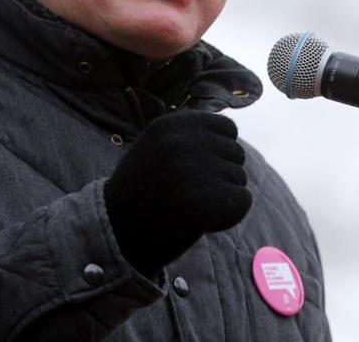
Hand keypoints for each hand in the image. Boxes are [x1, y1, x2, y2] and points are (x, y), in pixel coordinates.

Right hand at [104, 110, 251, 274]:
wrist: (116, 234)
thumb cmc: (144, 190)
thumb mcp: (158, 147)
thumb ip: (191, 135)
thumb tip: (232, 130)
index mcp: (170, 124)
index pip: (228, 129)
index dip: (219, 152)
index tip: (196, 171)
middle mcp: (180, 143)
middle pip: (236, 154)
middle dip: (221, 176)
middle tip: (189, 193)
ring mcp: (191, 172)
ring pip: (240, 178)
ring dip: (222, 196)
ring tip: (189, 206)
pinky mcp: (202, 203)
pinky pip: (242, 202)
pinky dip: (228, 216)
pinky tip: (201, 221)